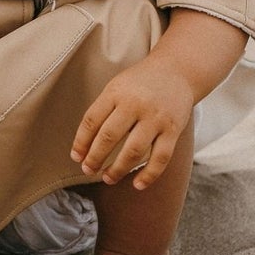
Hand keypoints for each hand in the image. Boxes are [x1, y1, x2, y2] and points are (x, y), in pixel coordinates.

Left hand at [71, 57, 194, 190]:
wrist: (178, 70)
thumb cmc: (141, 82)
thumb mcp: (117, 87)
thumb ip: (103, 111)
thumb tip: (86, 146)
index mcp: (116, 92)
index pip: (92, 120)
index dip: (81, 142)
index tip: (76, 157)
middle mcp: (135, 104)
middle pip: (109, 136)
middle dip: (95, 157)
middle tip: (88, 170)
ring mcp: (156, 118)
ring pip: (133, 150)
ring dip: (118, 169)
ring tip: (108, 178)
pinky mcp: (173, 129)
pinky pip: (160, 157)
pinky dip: (149, 174)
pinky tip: (137, 184)